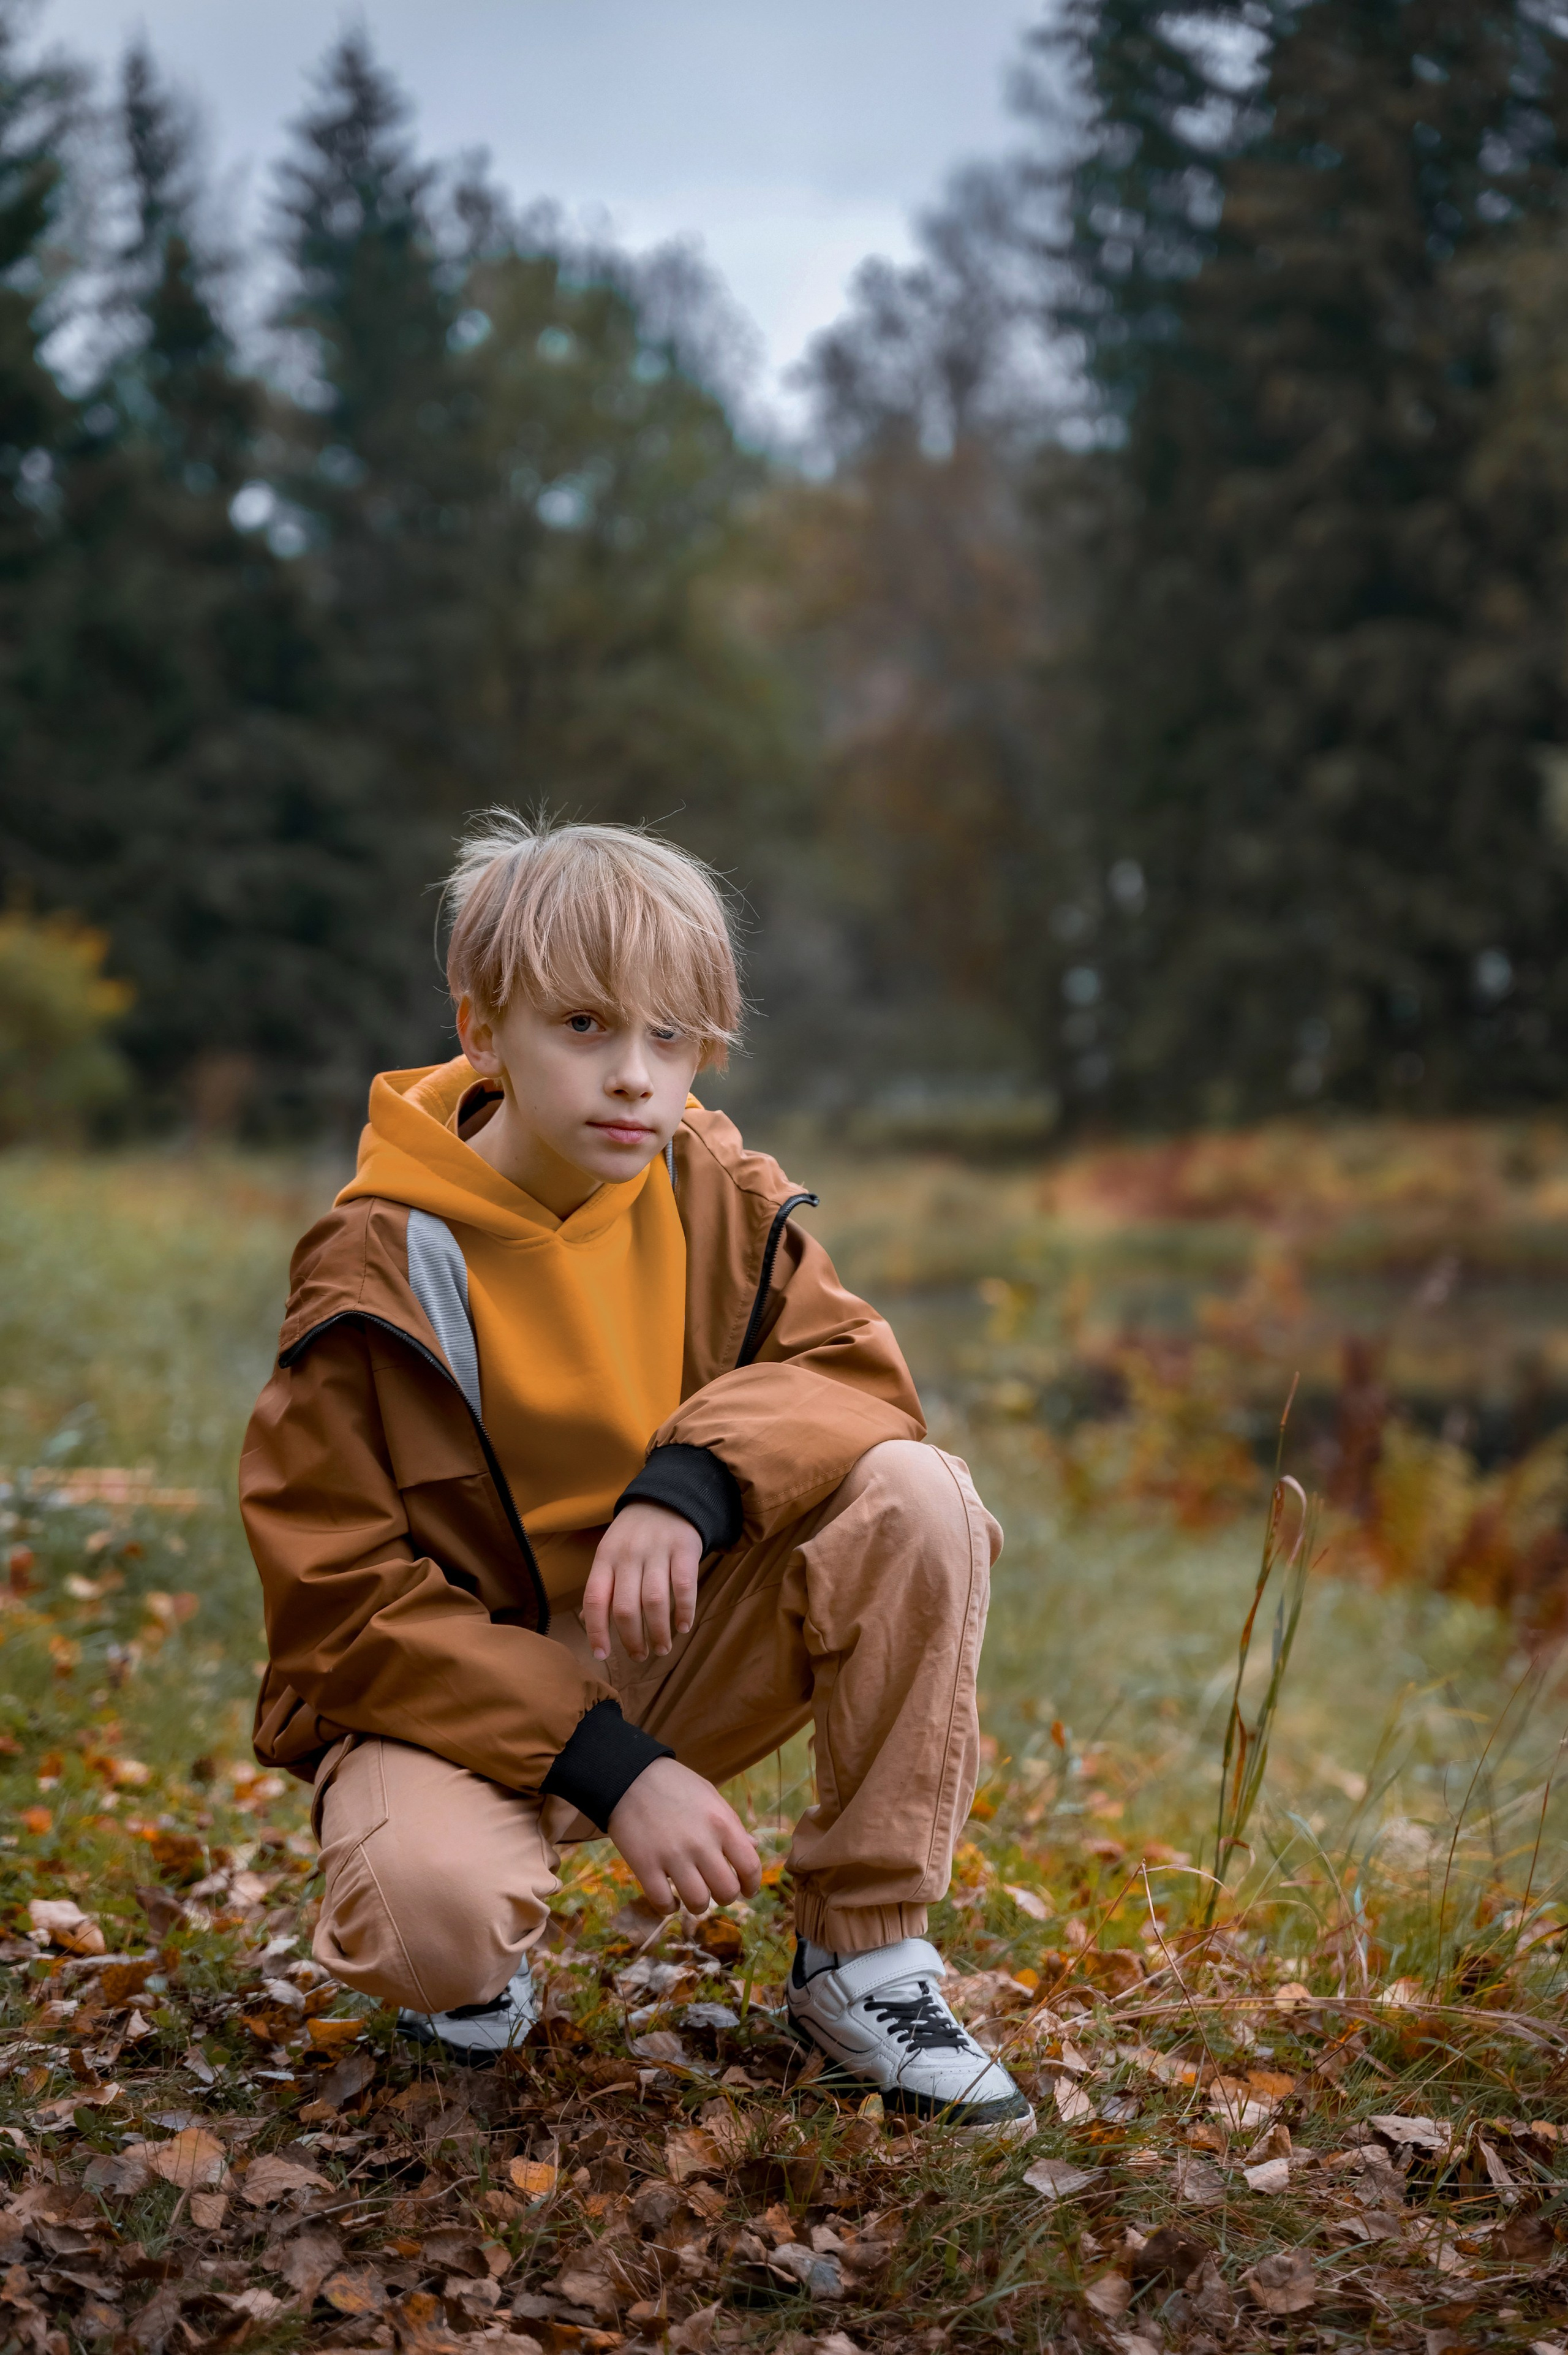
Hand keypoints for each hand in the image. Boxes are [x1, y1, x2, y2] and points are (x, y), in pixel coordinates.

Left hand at [583, 1502, 701, 1662]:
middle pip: (626, 1608)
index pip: (595, 1600)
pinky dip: (684, 1611)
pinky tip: (683, 1627)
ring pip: (654, 1602)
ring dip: (658, 1632)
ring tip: (662, 1649)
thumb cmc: (633, 1536)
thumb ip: (602, 1586)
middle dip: (632, 1639)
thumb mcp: (610, 1553)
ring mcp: (657, 1551)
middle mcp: (628, 1555)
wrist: (667, 1498)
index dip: (596, 1631)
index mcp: (605, 1558)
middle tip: (640, 1656)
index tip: (603, 1655)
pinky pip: (684, 1587)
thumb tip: (587, 1624)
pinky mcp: (684, 1549)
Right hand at [608, 1757, 761, 1914]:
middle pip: (726, 1892)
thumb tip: (754, 1846)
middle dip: (725, 1897)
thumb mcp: (711, 1796)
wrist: (629, 1776)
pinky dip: (669, 1907)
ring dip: (698, 1904)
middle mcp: (701, 1843)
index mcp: (722, 1823)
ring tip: (692, 1894)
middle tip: (715, 1890)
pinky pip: (663, 1903)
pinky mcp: (645, 1865)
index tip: (746, 1890)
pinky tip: (670, 1899)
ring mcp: (672, 1856)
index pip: (750, 1867)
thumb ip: (733, 1824)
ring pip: (698, 1902)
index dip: (751, 1885)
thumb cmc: (675, 1785)